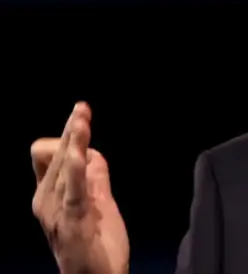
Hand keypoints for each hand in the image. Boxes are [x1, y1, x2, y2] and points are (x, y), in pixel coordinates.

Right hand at [31, 102, 129, 273]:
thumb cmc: (95, 245)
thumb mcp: (95, 204)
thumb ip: (94, 179)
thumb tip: (94, 152)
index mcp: (49, 194)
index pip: (47, 153)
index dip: (67, 136)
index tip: (82, 121)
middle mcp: (46, 199)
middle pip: (54, 152)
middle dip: (71, 129)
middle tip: (82, 107)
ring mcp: (57, 209)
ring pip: (63, 163)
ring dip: (75, 139)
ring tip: (82, 116)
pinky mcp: (74, 218)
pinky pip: (74, 187)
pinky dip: (78, 167)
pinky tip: (84, 152)